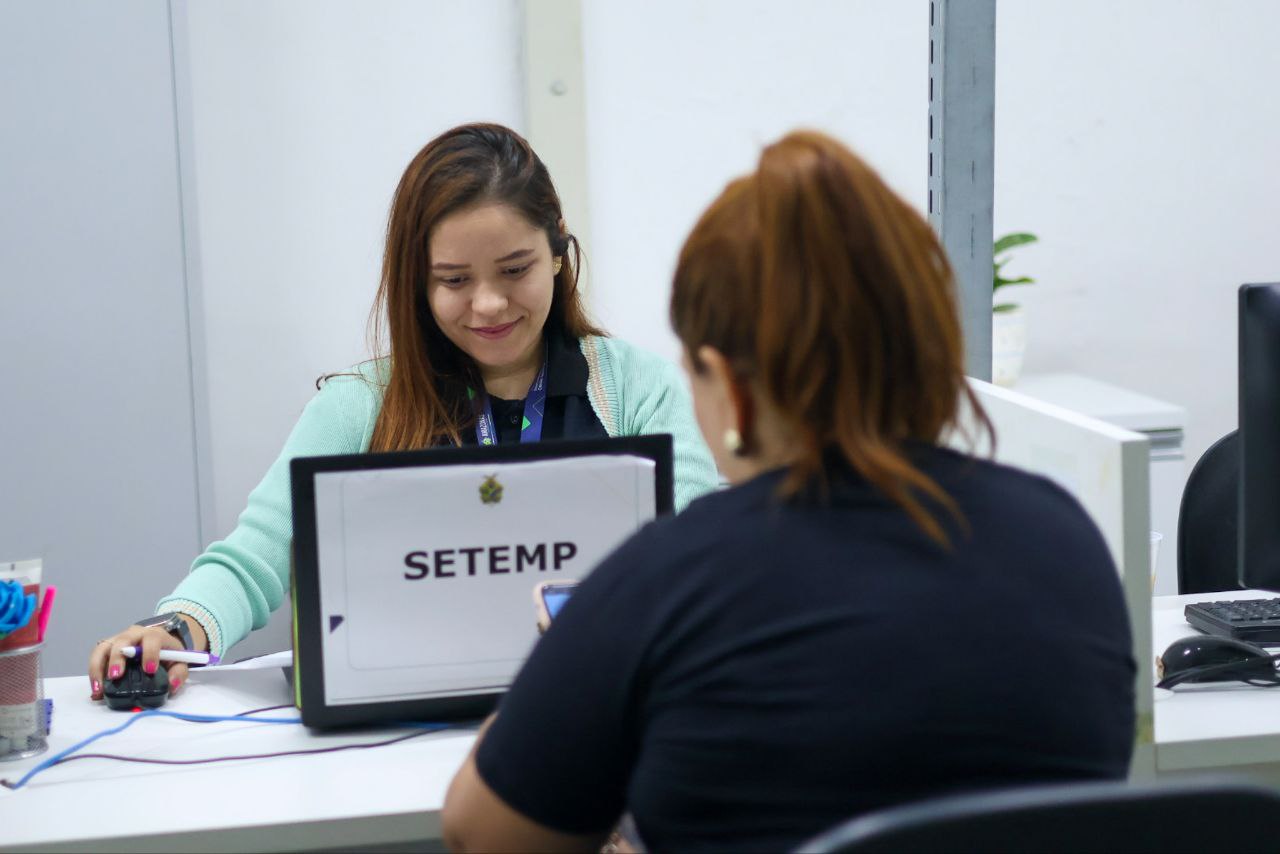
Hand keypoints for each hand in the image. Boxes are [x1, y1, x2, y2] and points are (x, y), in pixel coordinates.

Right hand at [87, 615, 205, 700]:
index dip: (150, 653)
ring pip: (103, 648)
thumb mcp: (179, 662)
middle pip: (122, 641)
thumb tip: (172, 685)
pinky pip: (96, 657)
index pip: (152, 639)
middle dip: (117, 659)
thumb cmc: (168, 653)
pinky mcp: (108, 648)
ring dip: (98, 667)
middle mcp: (134, 634)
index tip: (150, 670)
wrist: (159, 643)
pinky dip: (94, 673)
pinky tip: (96, 689)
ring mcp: (118, 640)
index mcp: (155, 635)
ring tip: (98, 689)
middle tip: (116, 677)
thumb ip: (179, 673)